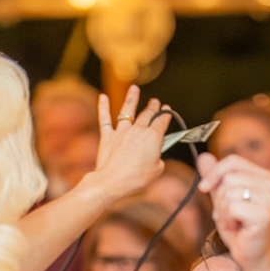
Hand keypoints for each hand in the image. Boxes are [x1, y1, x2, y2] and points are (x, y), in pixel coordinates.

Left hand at [83, 86, 166, 201]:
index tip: (167, 110)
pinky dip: (103, 107)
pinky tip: (102, 97)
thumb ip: (158, 158)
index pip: (162, 121)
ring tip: (134, 89)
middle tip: (155, 102)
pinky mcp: (107, 137)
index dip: (166, 114)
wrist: (113, 181)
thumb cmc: (137, 178)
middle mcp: (138, 130)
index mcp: (153, 137)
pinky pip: (105, 119)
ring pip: (127, 110)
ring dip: (132, 98)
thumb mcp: (157, 170)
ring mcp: (121, 132)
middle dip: (153, 107)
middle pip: (147, 114)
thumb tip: (154, 155)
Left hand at [197, 152, 269, 264]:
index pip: (233, 161)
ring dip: (223, 211)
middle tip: (228, 216)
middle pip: (229, 177)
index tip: (204, 188)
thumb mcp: (224, 201)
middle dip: (219, 198)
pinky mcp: (265, 213)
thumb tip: (203, 157)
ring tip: (234, 223)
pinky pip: (231, 207)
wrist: (254, 258)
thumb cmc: (240, 230)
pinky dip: (227, 220)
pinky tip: (237, 229)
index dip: (214, 173)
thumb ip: (216, 179)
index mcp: (265, 177)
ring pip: (228, 192)